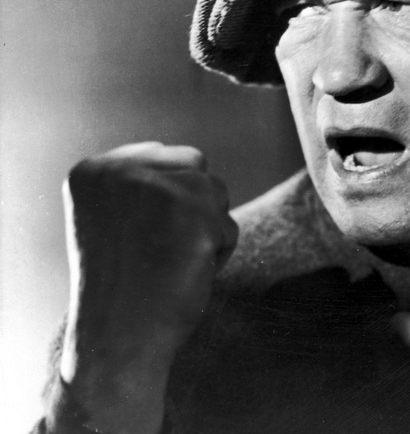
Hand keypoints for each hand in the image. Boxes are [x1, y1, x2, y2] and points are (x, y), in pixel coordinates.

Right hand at [58, 142, 237, 433]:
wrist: (115, 341)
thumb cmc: (119, 285)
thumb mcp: (114, 218)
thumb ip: (143, 183)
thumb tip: (193, 161)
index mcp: (94, 170)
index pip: (164, 155)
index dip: (165, 200)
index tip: (142, 236)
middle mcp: (124, 171)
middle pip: (195, 163)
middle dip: (192, 204)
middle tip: (159, 247)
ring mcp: (160, 192)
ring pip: (216, 193)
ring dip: (206, 229)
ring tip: (169, 262)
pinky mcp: (195, 217)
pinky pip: (229, 227)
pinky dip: (217, 255)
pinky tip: (183, 276)